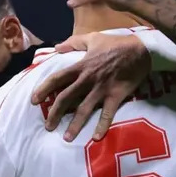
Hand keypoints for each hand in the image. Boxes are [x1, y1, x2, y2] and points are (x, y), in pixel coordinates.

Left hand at [31, 33, 150, 141]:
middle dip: (55, 113)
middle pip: (66, 98)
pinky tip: (96, 138)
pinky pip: (107, 113)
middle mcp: (88, 79)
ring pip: (84, 109)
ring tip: (66, 138)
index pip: (58, 78)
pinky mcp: (115, 96)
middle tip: (48, 126)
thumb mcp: (93, 38)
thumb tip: (57, 47)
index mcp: (81, 66)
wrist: (141, 50)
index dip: (44, 89)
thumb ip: (74, 42)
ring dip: (74, 125)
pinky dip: (102, 126)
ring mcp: (101, 89)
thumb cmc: (116, 44)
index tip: (34, 100)